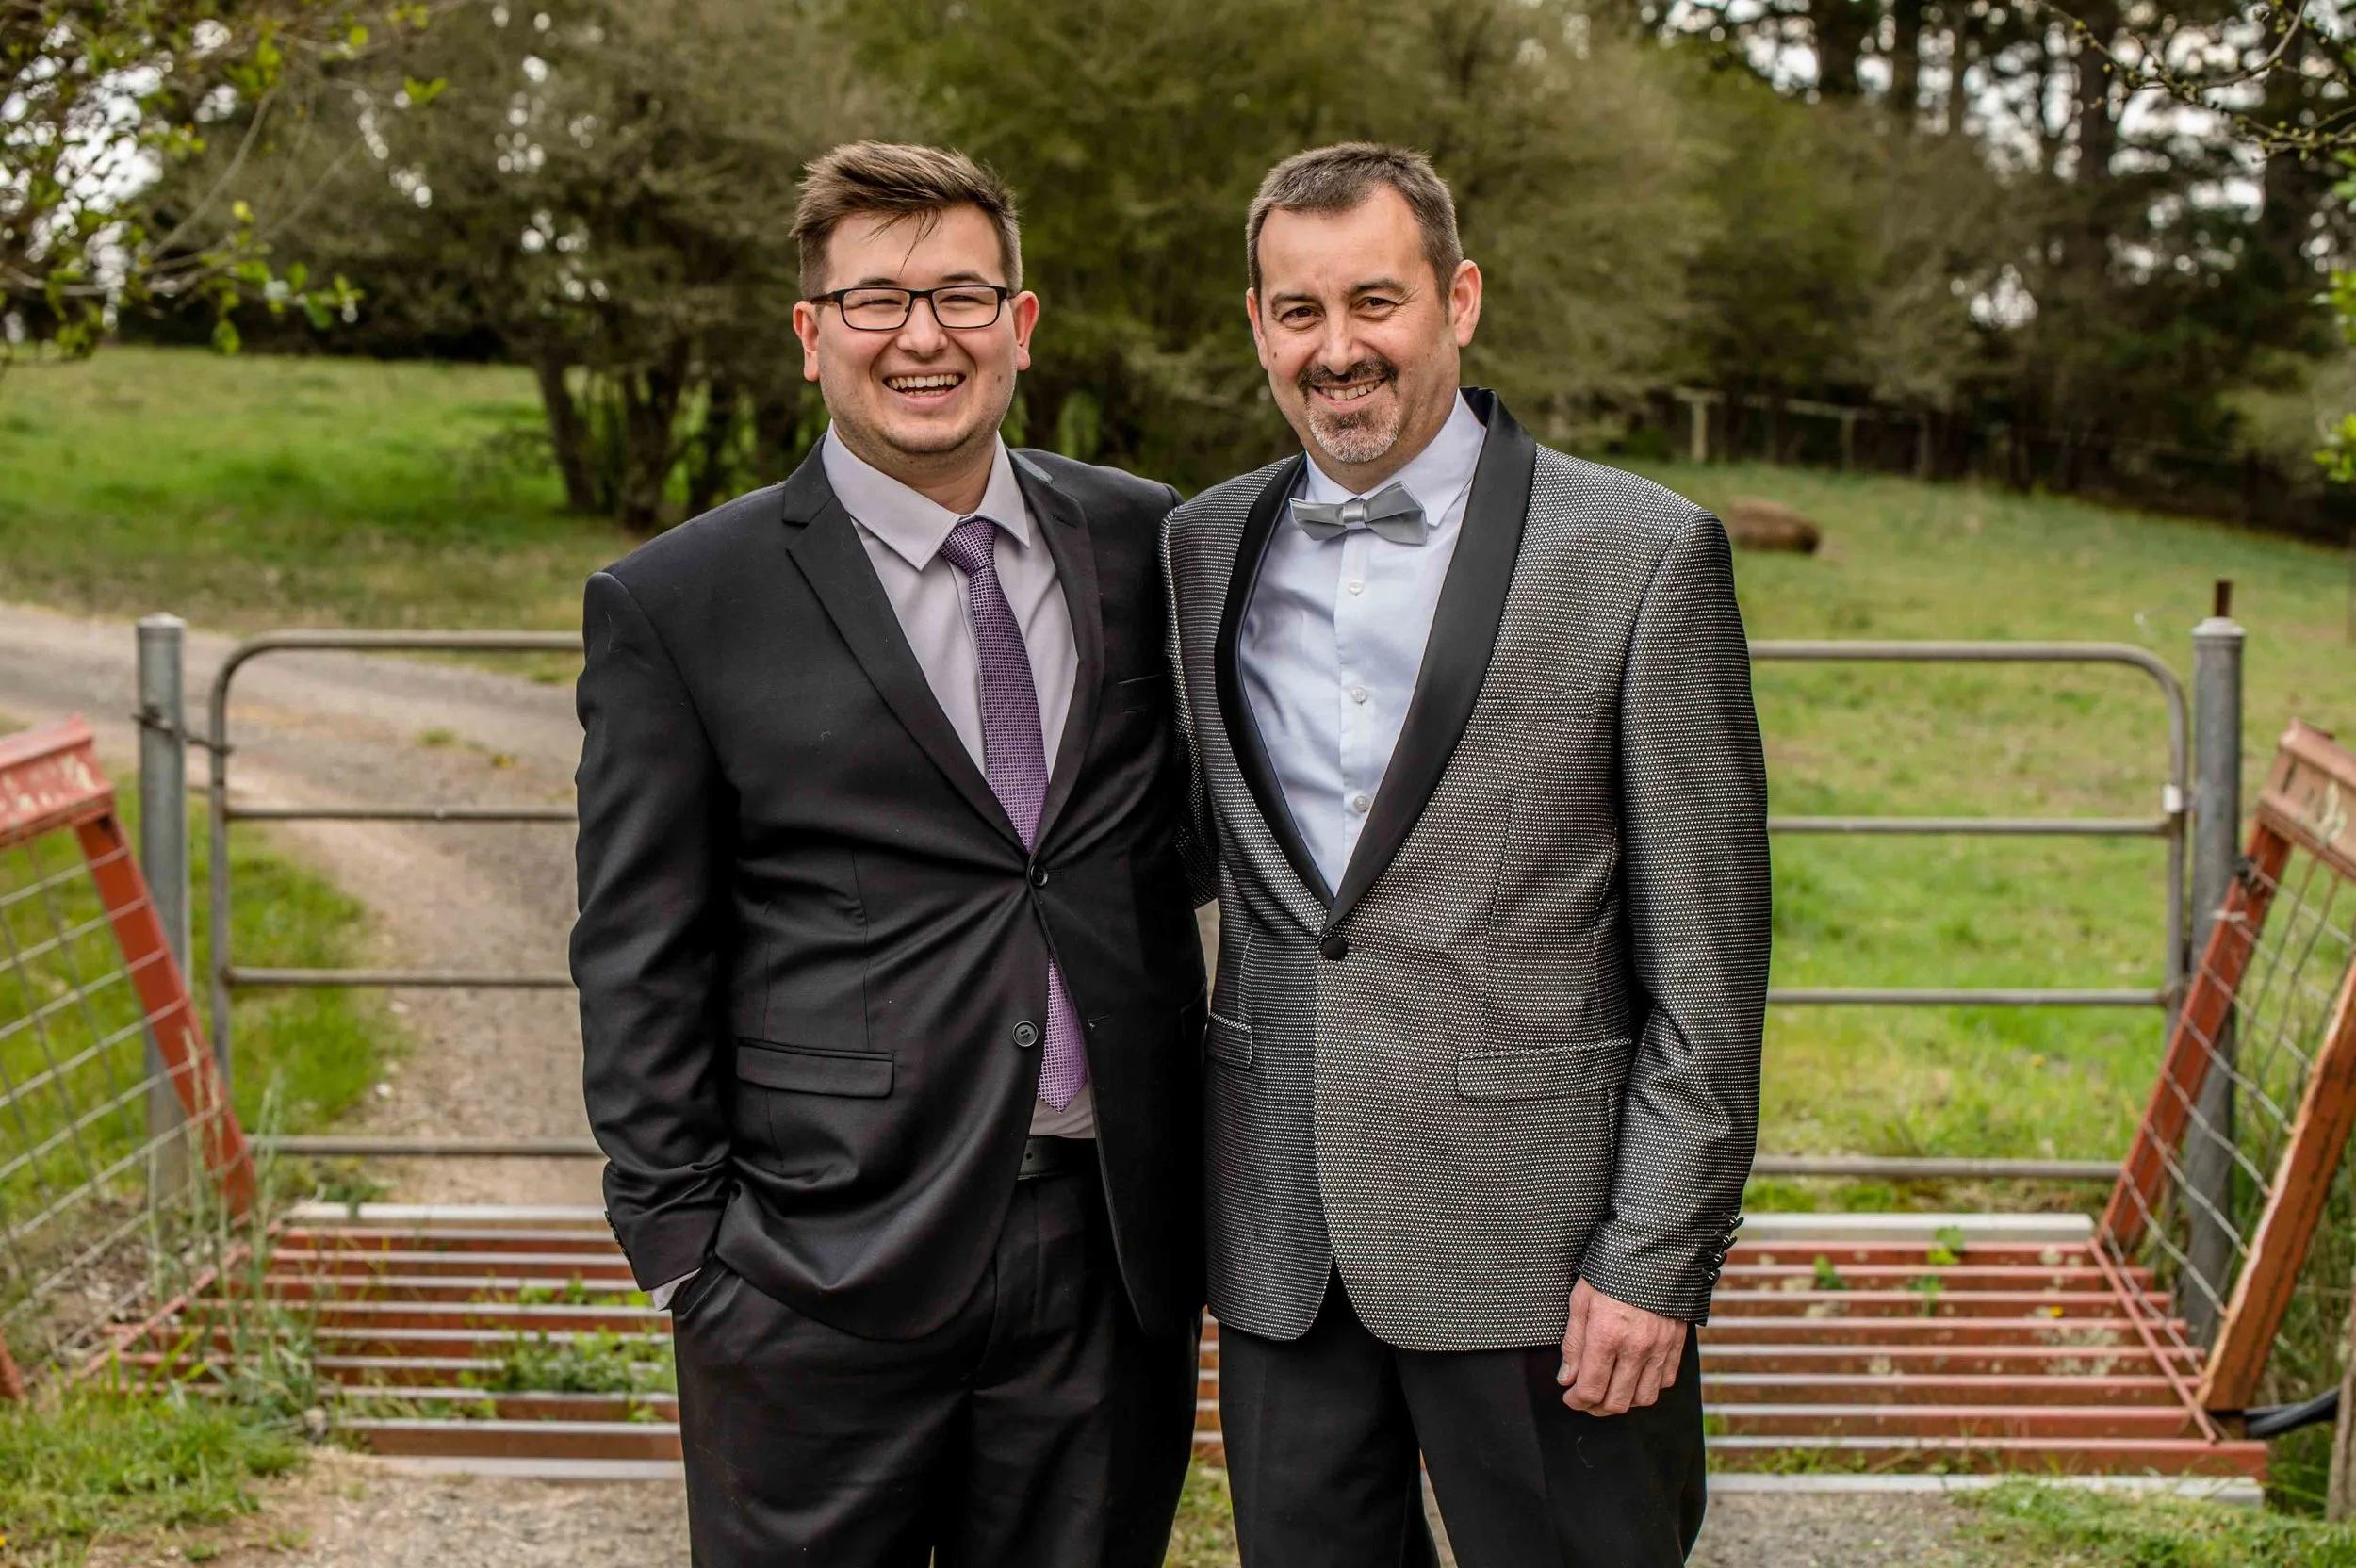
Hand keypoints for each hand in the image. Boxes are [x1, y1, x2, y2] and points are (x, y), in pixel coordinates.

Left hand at [1556, 1278, 1685, 1415]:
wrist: (1652, 1251)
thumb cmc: (1611, 1272)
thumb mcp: (1580, 1301)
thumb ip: (1573, 1343)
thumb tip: (1567, 1377)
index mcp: (1607, 1336)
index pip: (1590, 1389)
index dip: (1576, 1401)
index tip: (1570, 1396)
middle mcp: (1635, 1348)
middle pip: (1617, 1402)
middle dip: (1596, 1407)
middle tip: (1586, 1399)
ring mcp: (1659, 1348)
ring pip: (1643, 1399)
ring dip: (1624, 1401)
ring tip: (1610, 1390)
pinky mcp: (1675, 1344)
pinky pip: (1665, 1381)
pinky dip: (1649, 1387)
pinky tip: (1635, 1377)